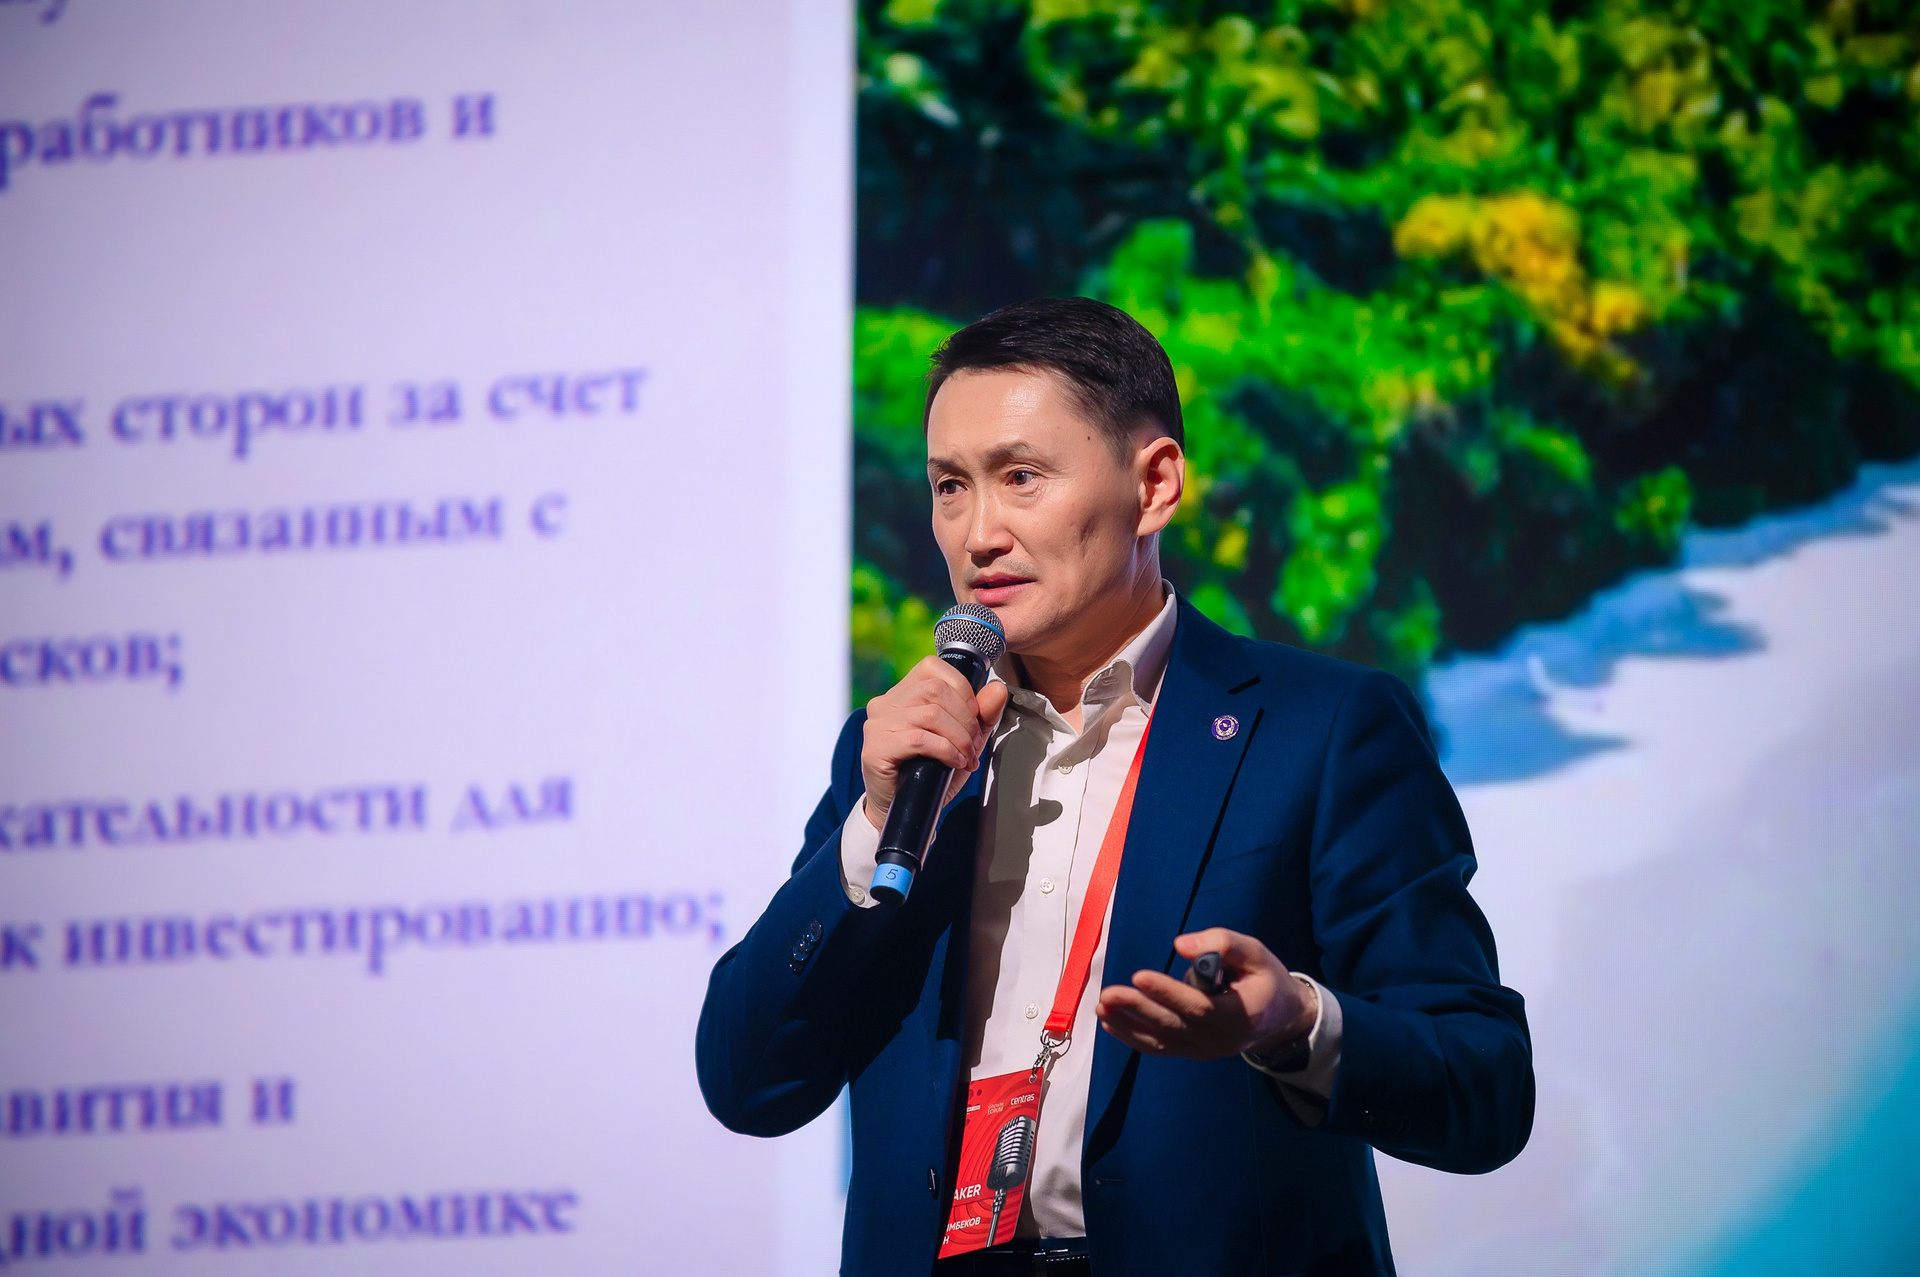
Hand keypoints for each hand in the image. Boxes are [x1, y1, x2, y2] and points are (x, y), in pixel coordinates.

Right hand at [860, 656, 1009, 830]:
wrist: (907, 812)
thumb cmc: (932, 772)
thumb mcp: (963, 740)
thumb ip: (982, 715)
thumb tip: (998, 688)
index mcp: (903, 692)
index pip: (932, 667)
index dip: (962, 688)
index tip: (974, 716)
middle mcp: (885, 702)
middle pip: (935, 690)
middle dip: (965, 718)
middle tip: (974, 745)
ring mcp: (877, 724)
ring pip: (930, 714)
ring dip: (959, 738)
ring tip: (967, 757)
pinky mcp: (875, 748)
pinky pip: (919, 739)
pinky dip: (946, 751)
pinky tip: (955, 763)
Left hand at [1095, 928, 1317, 1060]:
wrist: (1280, 1018)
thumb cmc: (1265, 978)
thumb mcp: (1255, 954)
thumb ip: (1223, 944)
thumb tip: (1181, 945)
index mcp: (1239, 1015)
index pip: (1199, 1007)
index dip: (1168, 992)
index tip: (1139, 976)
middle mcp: (1219, 1040)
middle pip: (1173, 1026)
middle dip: (1138, 1009)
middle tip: (1108, 994)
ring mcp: (1204, 1050)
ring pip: (1161, 1041)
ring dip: (1127, 1025)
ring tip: (1100, 1007)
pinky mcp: (1192, 1052)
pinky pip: (1160, 1048)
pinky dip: (1133, 1037)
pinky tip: (1110, 1023)